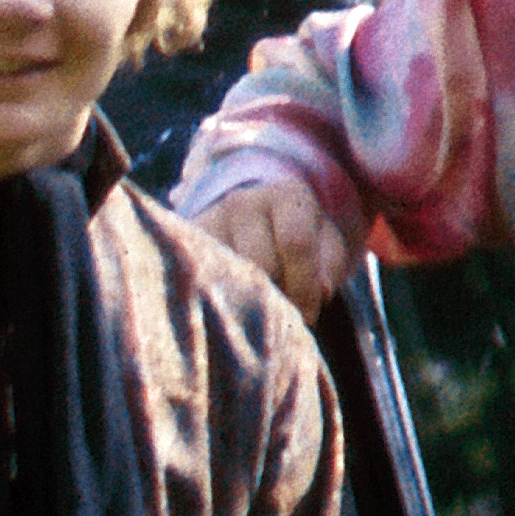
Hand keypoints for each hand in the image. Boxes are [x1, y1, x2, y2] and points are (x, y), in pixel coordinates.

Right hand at [193, 176, 351, 316]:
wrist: (246, 215)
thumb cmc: (294, 235)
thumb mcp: (324, 242)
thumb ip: (329, 264)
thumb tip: (322, 292)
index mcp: (284, 196)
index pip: (296, 243)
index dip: (305, 287)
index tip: (308, 316)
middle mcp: (242, 203)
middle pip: (260, 263)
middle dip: (276, 298)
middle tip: (281, 319)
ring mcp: (209, 222)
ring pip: (227, 276)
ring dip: (246, 304)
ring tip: (257, 315)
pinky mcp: (185, 245)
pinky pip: (200, 281)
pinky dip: (219, 301)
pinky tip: (231, 308)